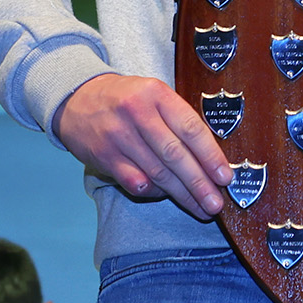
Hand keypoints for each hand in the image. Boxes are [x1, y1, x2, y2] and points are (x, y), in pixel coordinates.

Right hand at [55, 73, 233, 218]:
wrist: (77, 99)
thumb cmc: (127, 100)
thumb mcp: (155, 95)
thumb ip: (179, 119)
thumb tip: (211, 157)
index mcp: (157, 94)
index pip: (191, 128)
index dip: (211, 155)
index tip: (225, 177)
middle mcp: (138, 113)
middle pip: (175, 155)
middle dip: (199, 183)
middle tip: (216, 204)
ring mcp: (119, 136)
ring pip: (157, 172)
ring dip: (182, 194)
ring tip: (201, 208)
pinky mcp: (104, 156)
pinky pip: (134, 181)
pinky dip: (153, 192)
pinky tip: (166, 197)